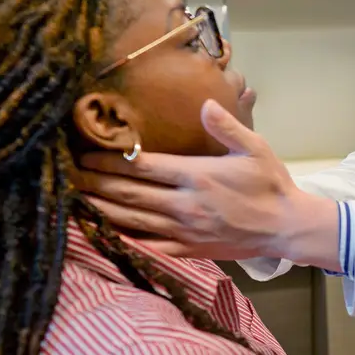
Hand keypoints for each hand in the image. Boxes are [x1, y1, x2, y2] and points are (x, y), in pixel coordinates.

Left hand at [74, 100, 340, 269]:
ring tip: (73, 200)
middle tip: (68, 174)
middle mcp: (185, 204)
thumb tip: (203, 104)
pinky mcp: (188, 250)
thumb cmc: (271, 184)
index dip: (111, 160)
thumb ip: (227, 126)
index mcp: (198, 176)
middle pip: (130, 193)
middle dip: (95, 183)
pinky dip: (122, 240)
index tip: (87, 152)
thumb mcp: (255, 148)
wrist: (287, 227)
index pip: (144, 166)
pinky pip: (148, 247)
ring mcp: (184, 230)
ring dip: (101, 209)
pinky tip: (101, 235)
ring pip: (132, 220)